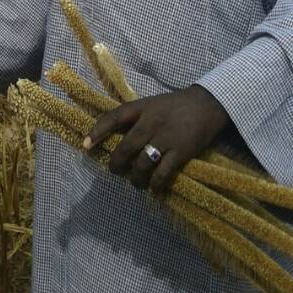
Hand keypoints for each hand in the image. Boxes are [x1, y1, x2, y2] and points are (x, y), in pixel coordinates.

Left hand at [84, 85, 229, 193]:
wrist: (206, 104)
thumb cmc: (175, 105)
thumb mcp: (151, 104)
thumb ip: (135, 118)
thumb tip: (116, 137)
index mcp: (141, 108)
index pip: (114, 117)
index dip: (98, 131)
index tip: (85, 146)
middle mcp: (150, 122)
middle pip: (126, 148)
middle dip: (117, 164)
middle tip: (115, 171)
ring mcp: (166, 138)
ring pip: (142, 164)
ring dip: (136, 178)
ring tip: (136, 183)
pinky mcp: (181, 151)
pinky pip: (163, 173)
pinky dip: (155, 184)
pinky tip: (153, 188)